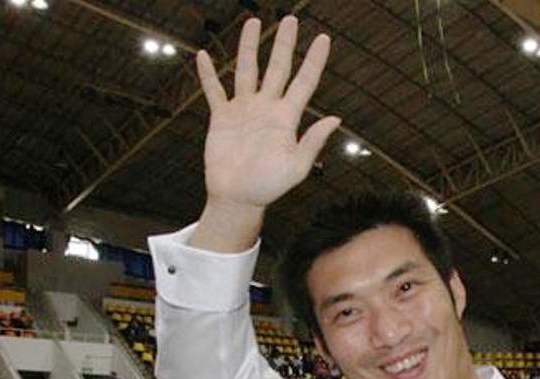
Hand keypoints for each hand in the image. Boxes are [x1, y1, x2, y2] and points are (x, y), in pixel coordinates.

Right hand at [194, 16, 340, 250]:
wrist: (238, 198)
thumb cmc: (269, 186)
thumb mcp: (296, 167)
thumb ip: (313, 141)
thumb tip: (335, 118)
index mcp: (287, 118)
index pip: (304, 82)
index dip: (314, 61)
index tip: (324, 39)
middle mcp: (267, 108)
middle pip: (277, 68)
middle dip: (284, 44)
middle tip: (290, 20)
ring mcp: (244, 110)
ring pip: (247, 71)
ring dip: (249, 47)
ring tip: (252, 23)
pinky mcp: (222, 118)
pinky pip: (214, 91)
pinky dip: (208, 75)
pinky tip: (204, 55)